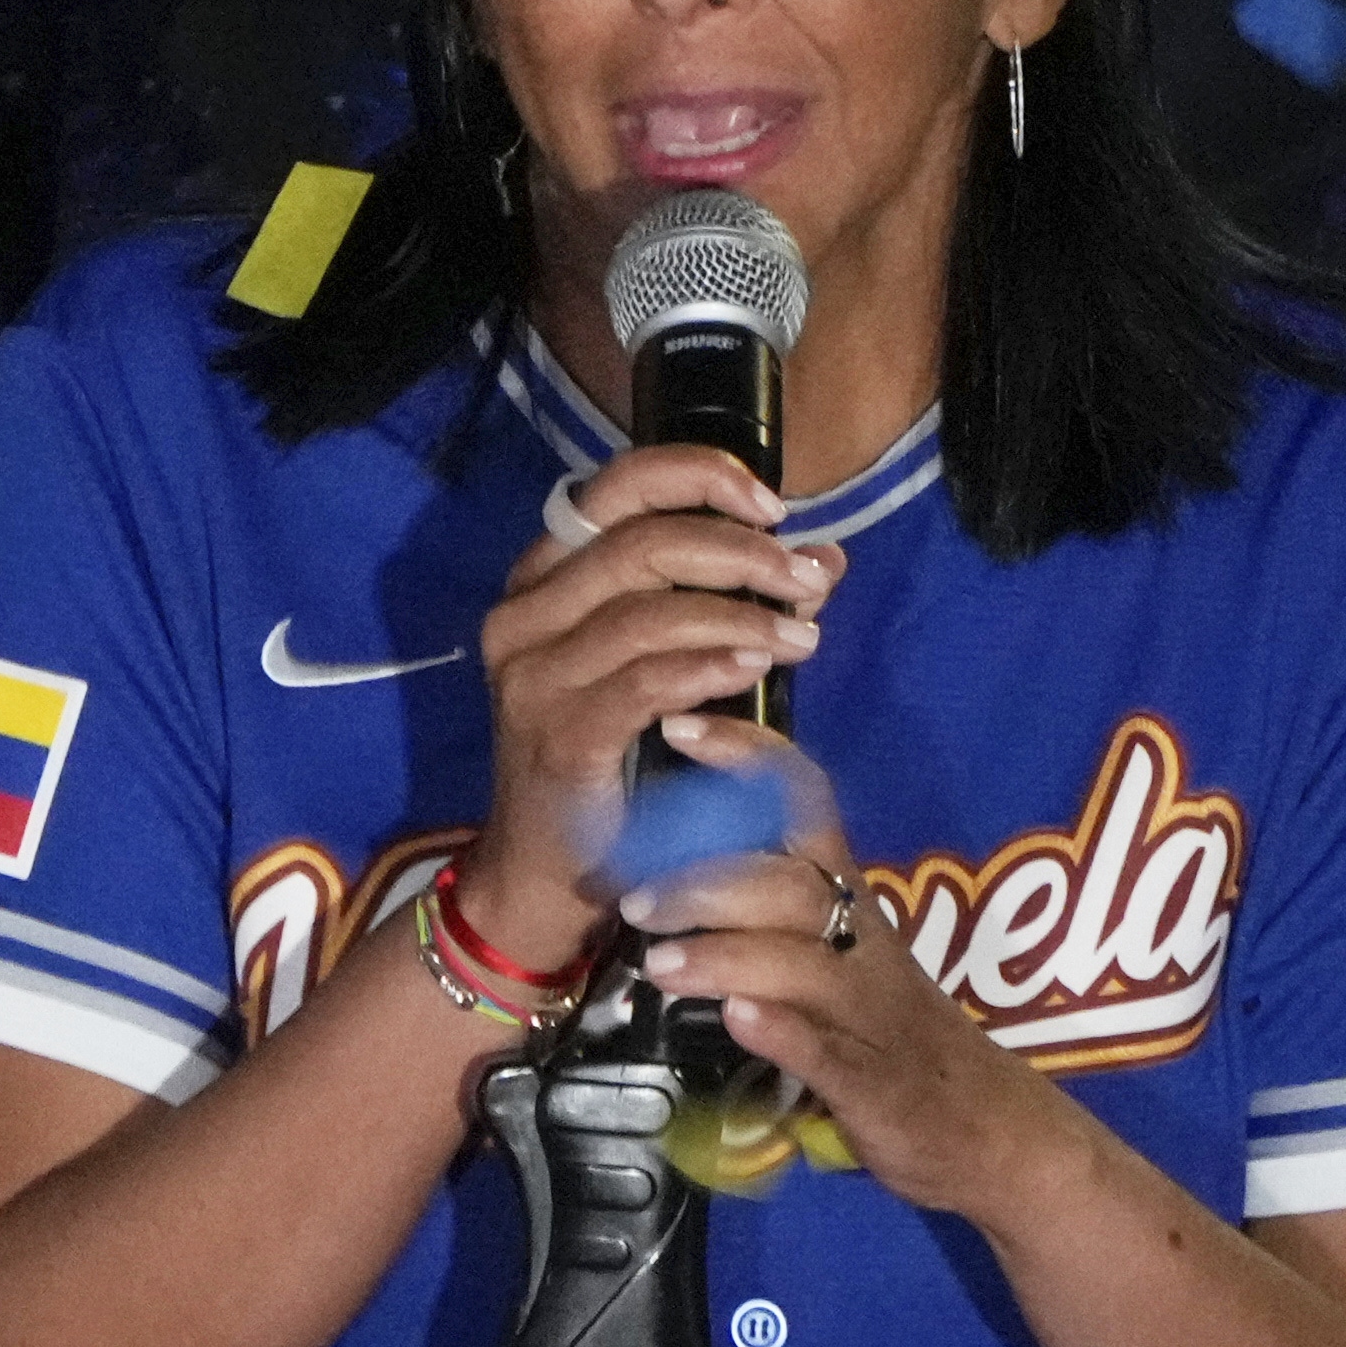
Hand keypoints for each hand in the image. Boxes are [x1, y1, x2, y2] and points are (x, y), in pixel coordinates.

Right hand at [461, 448, 837, 969]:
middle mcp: (522, 616)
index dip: (698, 477)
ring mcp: (532, 676)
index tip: (774, 507)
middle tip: (806, 582)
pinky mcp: (557, 734)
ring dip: (740, 616)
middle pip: (639, 543)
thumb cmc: (612, 759)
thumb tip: (822, 558)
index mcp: (542, 580)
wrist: (547, 869)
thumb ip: (733, 605)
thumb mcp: (670, 665)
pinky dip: (709, 667)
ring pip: (647, 611)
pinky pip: (644, 682)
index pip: (613, 489)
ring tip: (800, 636)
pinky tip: (757, 667)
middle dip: (740, 554)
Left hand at [623, 723, 1070, 1218]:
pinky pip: (826, 1049)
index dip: (747, 757)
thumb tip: (670, 860)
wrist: (990, 1132)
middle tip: (631, 898)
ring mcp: (867, 1013)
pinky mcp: (872, 1083)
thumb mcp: (831, 956)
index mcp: (846, 900)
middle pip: (790, 883)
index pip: (803, 803)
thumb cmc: (888, 1034)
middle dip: (706, 880)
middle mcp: (861, 942)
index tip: (677, 725)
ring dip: (726, 953)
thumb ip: (763, 911)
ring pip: (803, 961)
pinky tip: (739, 1018)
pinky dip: (782, 1030)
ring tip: (660, 964)